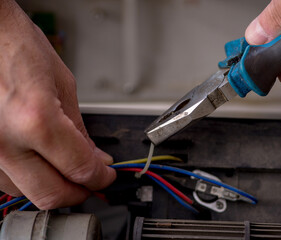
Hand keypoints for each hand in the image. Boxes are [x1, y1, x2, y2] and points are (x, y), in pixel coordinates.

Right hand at [0, 0, 115, 208]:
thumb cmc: (15, 46)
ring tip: (68, 170)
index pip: (79, 169)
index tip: (107, 175)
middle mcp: (4, 141)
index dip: (100, 177)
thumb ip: (79, 129)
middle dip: (79, 193)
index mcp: (35, 119)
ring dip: (53, 186)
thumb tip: (94, 158)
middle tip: (92, 183)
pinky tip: (41, 163)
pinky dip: (28, 176)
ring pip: (25, 192)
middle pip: (51, 194)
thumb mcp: (62, 85)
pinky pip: (5, 178)